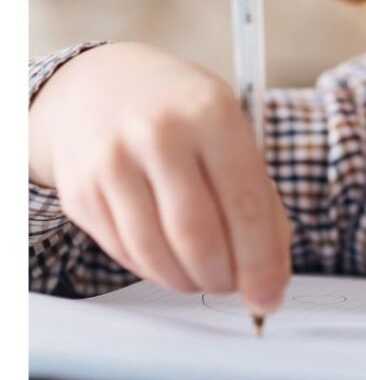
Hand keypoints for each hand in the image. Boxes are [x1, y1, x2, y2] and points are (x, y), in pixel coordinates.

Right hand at [30, 43, 291, 312]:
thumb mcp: (232, 131)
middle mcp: (159, 134)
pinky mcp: (80, 192)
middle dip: (224, 278)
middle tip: (236, 287)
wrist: (100, 84)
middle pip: (198, 237)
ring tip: (206, 277)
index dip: (261, 261)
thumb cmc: (183, 113)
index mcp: (212, 114)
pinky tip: (171, 260)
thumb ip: (257, 197)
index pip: (245, 205)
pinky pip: (125, 253)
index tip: (269, 295)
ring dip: (189, 281)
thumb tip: (271, 273)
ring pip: (157, 254)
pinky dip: (155, 270)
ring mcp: (112, 163)